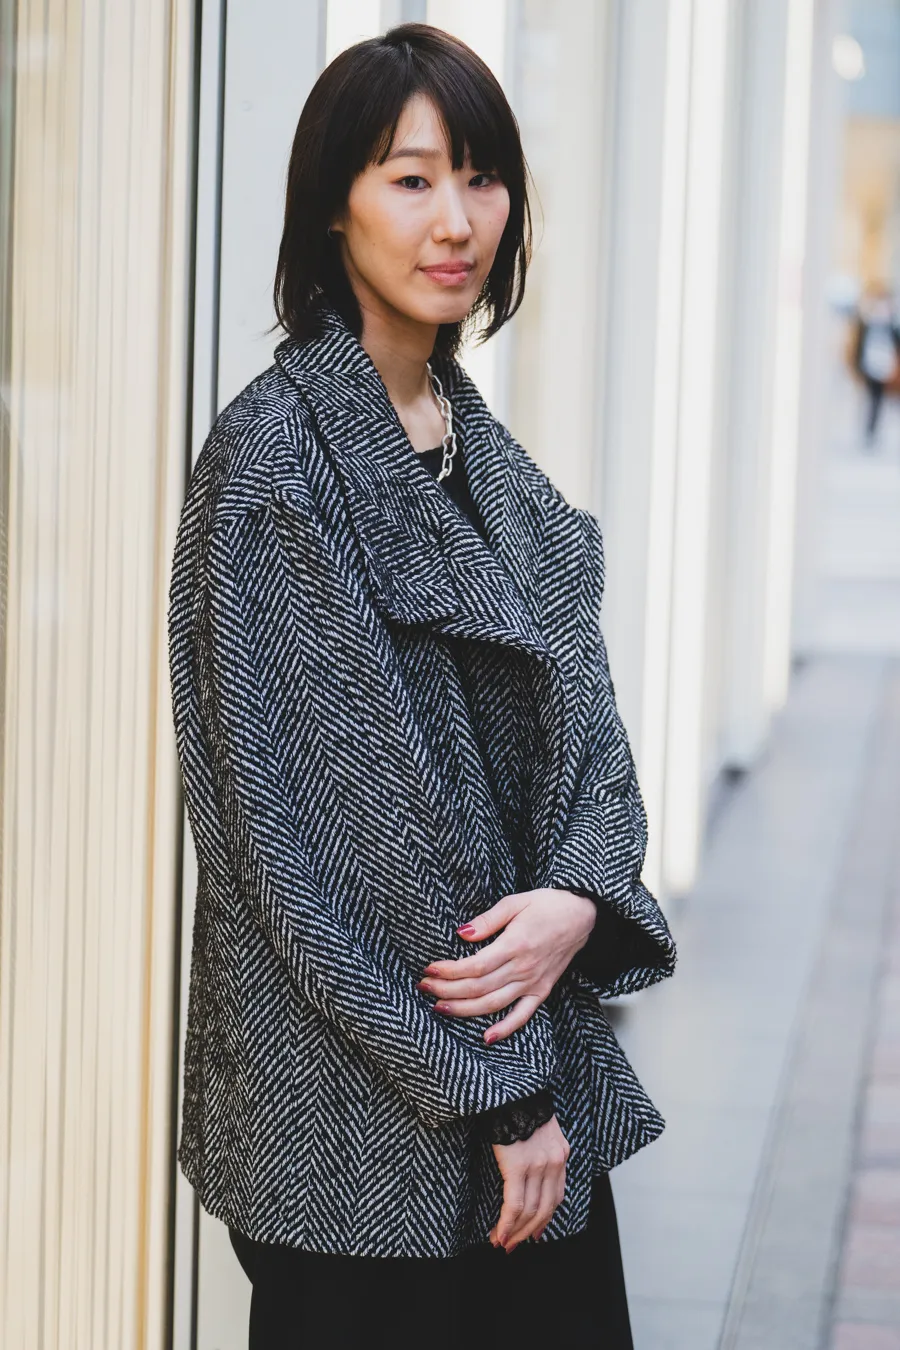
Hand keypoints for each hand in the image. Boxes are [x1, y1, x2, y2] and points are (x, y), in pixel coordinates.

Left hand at [416, 887, 597, 1043]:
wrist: (583, 915)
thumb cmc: (548, 905)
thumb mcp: (516, 902)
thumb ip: (487, 920)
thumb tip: (461, 933)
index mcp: (515, 945)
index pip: (475, 965)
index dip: (449, 971)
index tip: (429, 970)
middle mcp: (523, 968)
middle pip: (479, 987)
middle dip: (448, 991)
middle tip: (423, 988)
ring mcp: (533, 983)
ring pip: (494, 1004)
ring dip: (465, 1010)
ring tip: (440, 1009)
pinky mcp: (542, 991)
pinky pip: (523, 1016)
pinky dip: (505, 1029)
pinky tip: (486, 1037)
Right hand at [488, 1113, 569, 1251]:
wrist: (510, 1087)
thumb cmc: (518, 1103)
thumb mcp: (540, 1126)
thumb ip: (541, 1149)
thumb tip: (529, 1170)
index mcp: (561, 1153)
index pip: (556, 1196)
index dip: (544, 1219)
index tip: (533, 1233)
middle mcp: (554, 1162)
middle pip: (545, 1209)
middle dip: (528, 1231)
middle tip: (513, 1245)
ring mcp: (538, 1165)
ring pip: (531, 1211)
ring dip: (515, 1232)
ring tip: (502, 1242)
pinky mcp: (518, 1166)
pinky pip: (515, 1204)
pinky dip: (507, 1224)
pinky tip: (499, 1235)